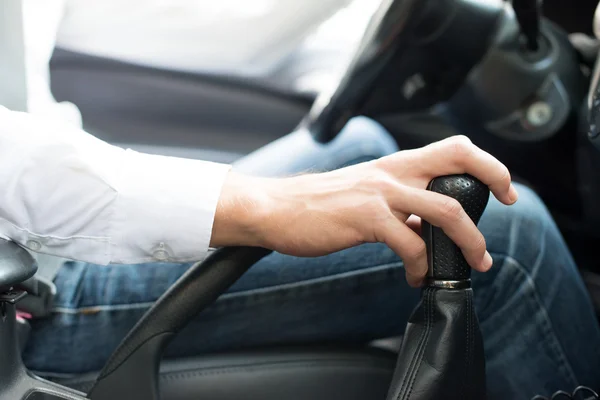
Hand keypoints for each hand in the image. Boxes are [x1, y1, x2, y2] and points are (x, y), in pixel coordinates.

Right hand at [211, 136, 517, 286]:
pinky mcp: (365, 218)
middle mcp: (390, 172)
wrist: (274, 208)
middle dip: (495, 179)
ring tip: (472, 262)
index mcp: (391, 165)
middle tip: (509, 202)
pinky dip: (421, 266)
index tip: (502, 185)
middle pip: (458, 161)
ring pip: (445, 209)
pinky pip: (411, 244)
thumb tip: (424, 229)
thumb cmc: (314, 205)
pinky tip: (415, 276)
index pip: (451, 147)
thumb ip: (396, 206)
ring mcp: (379, 193)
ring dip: (468, 240)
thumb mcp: (361, 194)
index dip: (485, 161)